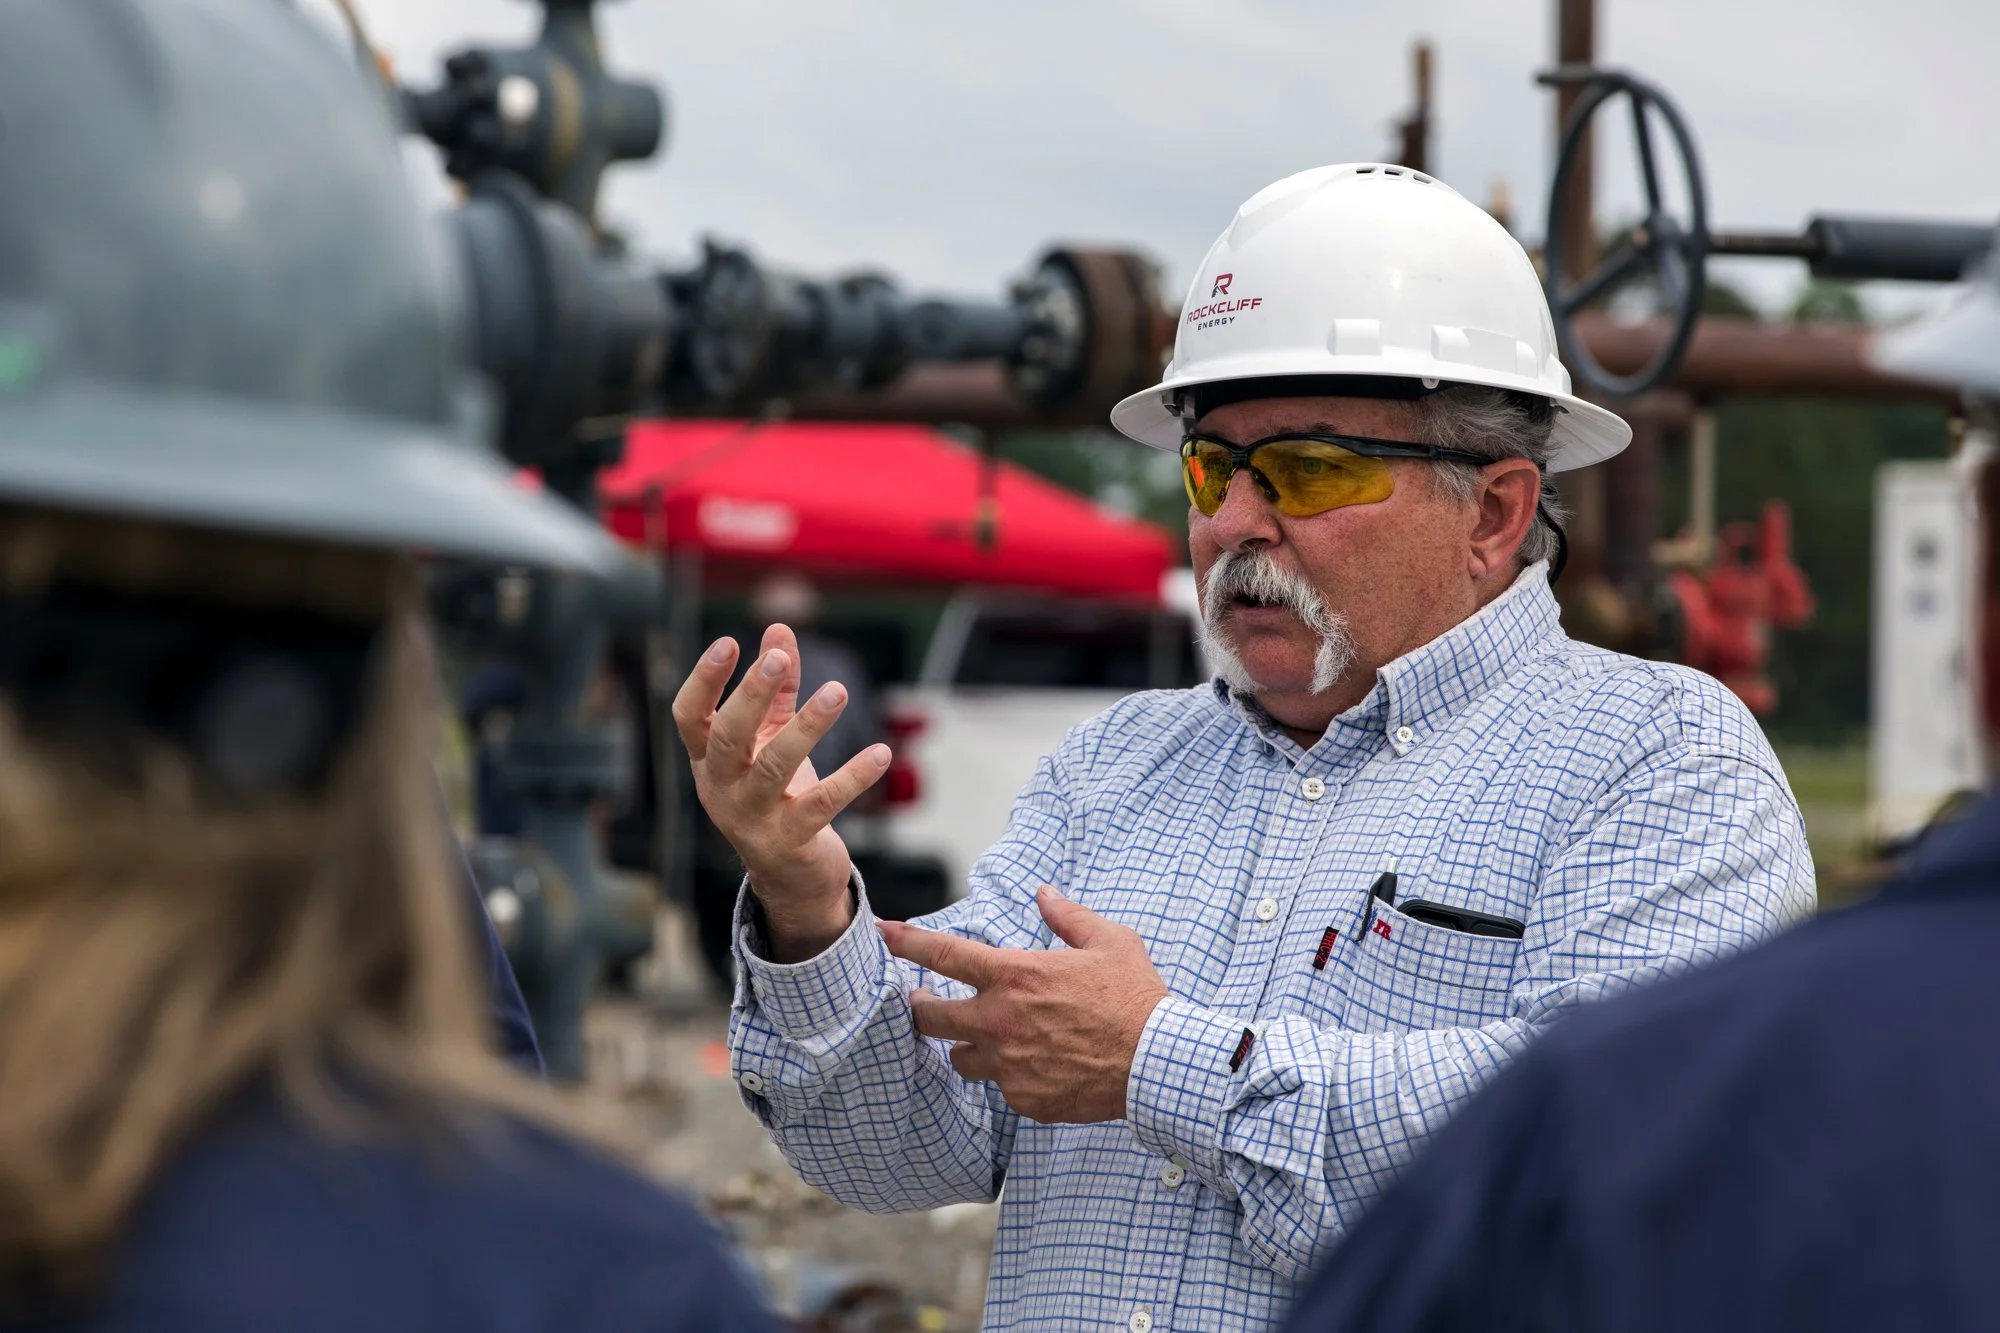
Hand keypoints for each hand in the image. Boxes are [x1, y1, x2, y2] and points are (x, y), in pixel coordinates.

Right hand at [671, 623, 889, 961]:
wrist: (790, 877)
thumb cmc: (775, 795)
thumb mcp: (769, 740)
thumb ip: (776, 687)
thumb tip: (780, 628)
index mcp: (709, 760)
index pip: (689, 716)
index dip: (703, 680)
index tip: (728, 643)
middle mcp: (721, 789)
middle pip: (728, 737)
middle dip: (751, 694)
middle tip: (779, 659)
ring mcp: (752, 819)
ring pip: (774, 768)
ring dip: (807, 727)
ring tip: (837, 691)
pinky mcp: (791, 842)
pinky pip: (822, 805)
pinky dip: (852, 777)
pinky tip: (880, 753)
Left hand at [880, 887, 1169, 1123]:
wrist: (1155, 1062)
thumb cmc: (1135, 996)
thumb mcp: (1108, 941)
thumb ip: (1068, 916)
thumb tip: (1045, 894)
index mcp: (1015, 976)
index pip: (944, 954)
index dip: (907, 942)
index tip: (884, 934)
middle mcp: (1000, 1021)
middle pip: (930, 1017)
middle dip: (921, 1007)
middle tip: (923, 1002)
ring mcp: (1008, 1064)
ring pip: (960, 1059)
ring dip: (967, 1046)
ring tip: (989, 1039)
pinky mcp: (1023, 1098)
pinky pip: (1001, 1087)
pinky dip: (1010, 1076)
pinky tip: (1036, 1066)